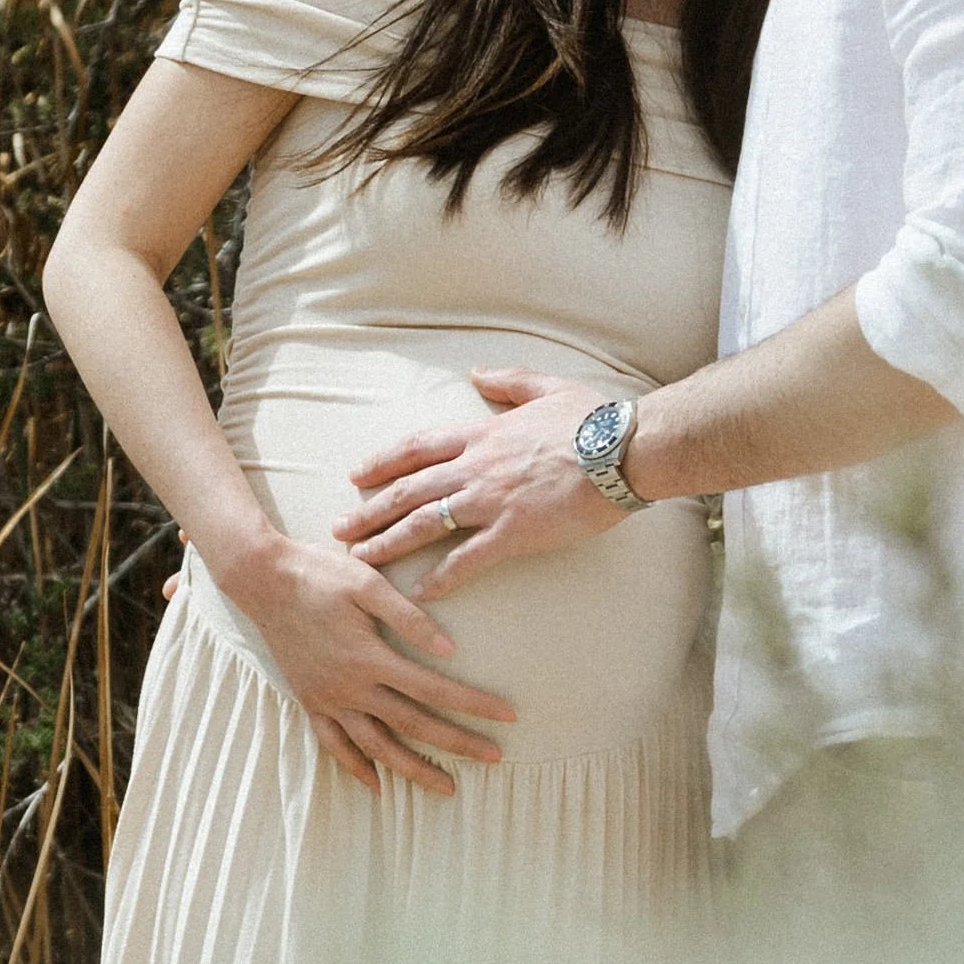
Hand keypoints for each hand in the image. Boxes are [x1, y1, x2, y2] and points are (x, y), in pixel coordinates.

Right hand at [219, 532, 515, 794]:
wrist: (263, 581)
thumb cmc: (319, 574)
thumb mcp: (367, 583)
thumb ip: (409, 617)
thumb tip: (450, 649)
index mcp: (369, 657)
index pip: (434, 689)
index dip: (474, 704)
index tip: (508, 716)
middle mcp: (350, 687)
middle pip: (413, 725)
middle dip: (457, 744)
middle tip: (495, 758)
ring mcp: (327, 699)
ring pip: (376, 747)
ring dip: (413, 770)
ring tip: (446, 787)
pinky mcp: (309, 702)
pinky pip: (334, 745)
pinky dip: (356, 768)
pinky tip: (377, 786)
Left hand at [336, 372, 620, 597]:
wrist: (624, 449)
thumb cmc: (593, 420)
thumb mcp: (547, 387)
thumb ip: (509, 381)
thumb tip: (478, 372)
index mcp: (482, 434)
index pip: (417, 447)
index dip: (382, 462)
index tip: (356, 474)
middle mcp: (476, 467)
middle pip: (409, 489)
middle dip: (370, 510)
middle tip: (340, 528)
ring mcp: (492, 500)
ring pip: (425, 522)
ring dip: (388, 542)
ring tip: (360, 560)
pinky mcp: (514, 532)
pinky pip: (467, 559)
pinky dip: (441, 577)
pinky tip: (420, 592)